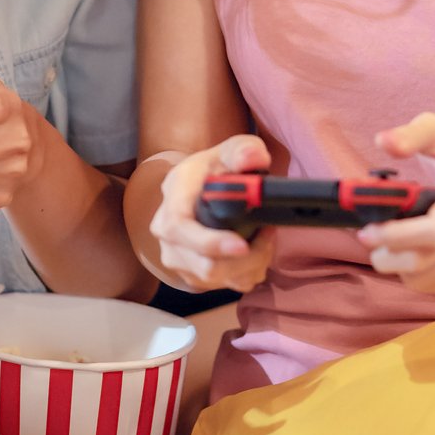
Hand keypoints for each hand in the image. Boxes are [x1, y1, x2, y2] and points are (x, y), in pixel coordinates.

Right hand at [146, 134, 276, 293]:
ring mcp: (176, 256)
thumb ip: (245, 150)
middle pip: (204, 264)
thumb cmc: (217, 168)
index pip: (180, 227)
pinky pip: (225, 285)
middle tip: (269, 232)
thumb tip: (252, 159)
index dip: (211, 242)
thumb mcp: (233, 150)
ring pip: (218, 279)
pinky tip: (254, 251)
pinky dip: (248, 272)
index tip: (242, 245)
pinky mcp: (190, 274)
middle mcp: (166, 230)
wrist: (199, 187)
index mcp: (174, 195)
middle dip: (247, 256)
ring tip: (264, 238)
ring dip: (252, 264)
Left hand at [357, 112, 434, 293]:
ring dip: (398, 269)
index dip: (396, 235)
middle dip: (387, 255)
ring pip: (428, 279)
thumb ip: (413, 133)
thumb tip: (383, 141)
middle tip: (370, 241)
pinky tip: (413, 258)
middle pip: (425, 259)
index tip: (367, 231)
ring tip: (388, 250)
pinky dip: (418, 278)